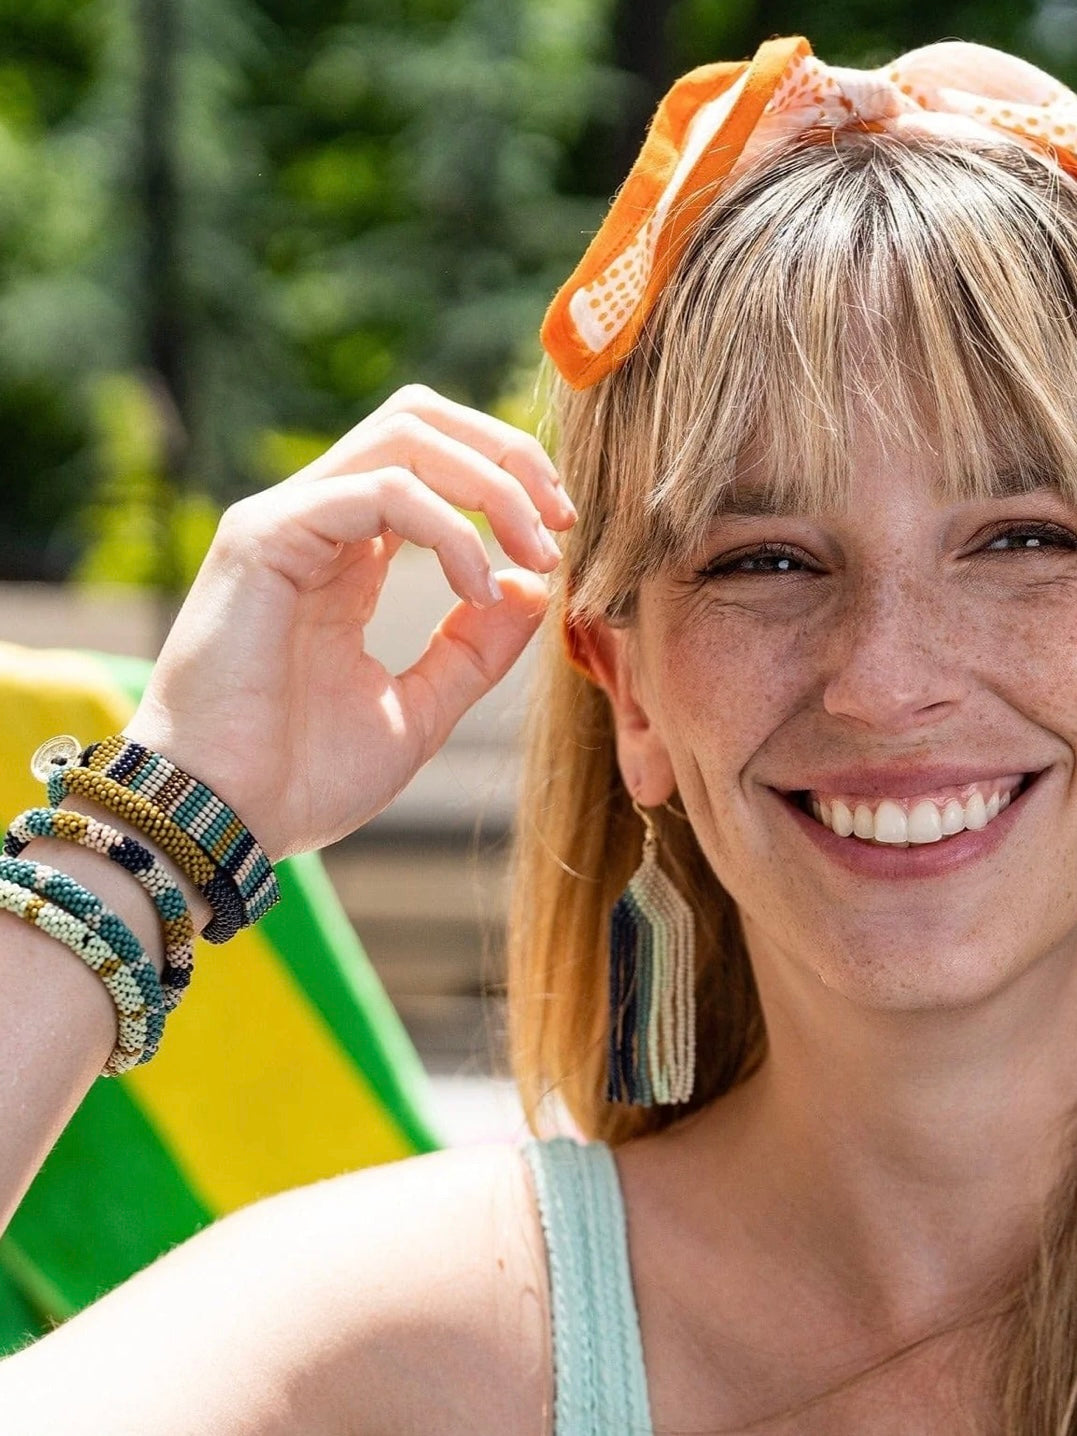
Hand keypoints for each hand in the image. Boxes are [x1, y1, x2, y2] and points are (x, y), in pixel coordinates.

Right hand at [123, 385, 573, 860]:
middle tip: (560, 521)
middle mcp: (317, 521)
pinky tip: (475, 587)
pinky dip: (448, 528)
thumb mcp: (419, 710)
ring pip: (405, 435)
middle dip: (507, 454)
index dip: (507, 478)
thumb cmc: (303, 777)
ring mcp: (286, 520)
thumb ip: (474, 651)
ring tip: (536, 549)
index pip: (430, 461)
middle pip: (420, 420)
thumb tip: (534, 589)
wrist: (224, 820)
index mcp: (349, 555)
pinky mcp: (265, 536)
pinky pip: (379, 491)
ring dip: (491, 480)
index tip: (560, 538)